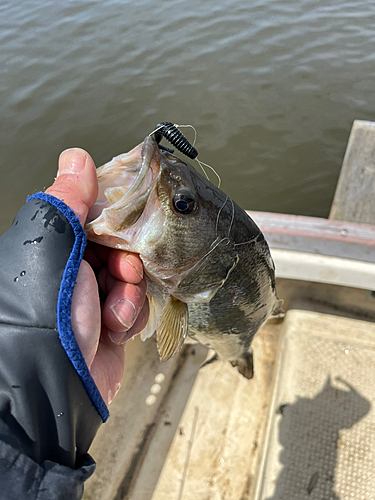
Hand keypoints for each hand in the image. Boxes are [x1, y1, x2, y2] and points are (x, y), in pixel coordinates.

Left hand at [46, 148, 148, 404]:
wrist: (55, 388)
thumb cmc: (47, 311)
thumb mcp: (52, 247)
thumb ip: (65, 201)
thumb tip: (76, 154)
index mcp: (50, 245)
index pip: (91, 214)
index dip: (113, 215)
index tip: (130, 219)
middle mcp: (69, 268)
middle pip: (116, 243)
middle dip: (125, 258)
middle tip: (120, 272)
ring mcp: (90, 297)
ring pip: (131, 274)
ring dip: (129, 291)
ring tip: (113, 311)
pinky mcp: (110, 322)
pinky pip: (134, 303)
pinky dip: (130, 313)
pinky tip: (115, 329)